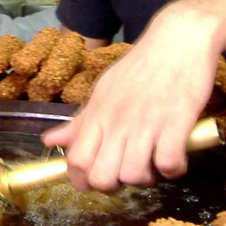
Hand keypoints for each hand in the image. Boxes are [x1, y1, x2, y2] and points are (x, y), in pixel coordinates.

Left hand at [42, 6, 220, 191]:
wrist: (177, 39)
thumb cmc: (140, 66)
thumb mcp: (103, 90)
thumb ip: (80, 121)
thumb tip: (48, 142)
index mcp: (97, 113)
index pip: (75, 160)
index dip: (82, 180)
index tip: (96, 180)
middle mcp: (117, 121)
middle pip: (102, 177)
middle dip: (114, 186)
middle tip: (127, 172)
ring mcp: (146, 122)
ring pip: (134, 176)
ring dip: (146, 179)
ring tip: (153, 163)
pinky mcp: (176, 122)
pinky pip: (168, 164)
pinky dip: (173, 169)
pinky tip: (175, 158)